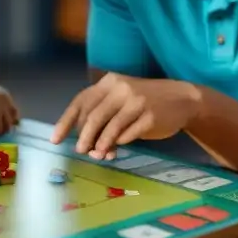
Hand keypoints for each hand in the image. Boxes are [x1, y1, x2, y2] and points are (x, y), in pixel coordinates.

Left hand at [50, 73, 201, 158]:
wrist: (181, 99)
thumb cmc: (146, 100)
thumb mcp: (122, 101)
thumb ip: (103, 117)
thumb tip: (86, 145)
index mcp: (110, 82)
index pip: (81, 101)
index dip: (66, 121)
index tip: (56, 139)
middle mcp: (121, 89)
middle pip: (93, 116)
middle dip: (84, 137)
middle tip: (81, 151)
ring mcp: (136, 102)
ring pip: (109, 128)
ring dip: (100, 145)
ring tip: (98, 155)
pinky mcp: (149, 117)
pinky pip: (127, 135)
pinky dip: (119, 144)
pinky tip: (118, 150)